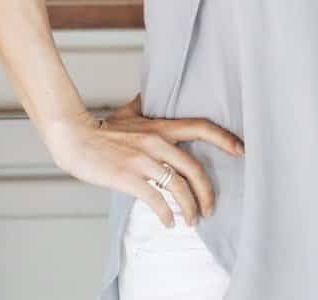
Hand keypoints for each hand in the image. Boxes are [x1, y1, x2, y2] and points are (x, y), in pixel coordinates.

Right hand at [48, 95, 243, 228]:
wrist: (76, 138)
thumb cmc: (102, 127)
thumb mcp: (129, 111)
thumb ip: (145, 105)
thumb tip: (149, 94)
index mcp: (161, 126)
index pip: (201, 127)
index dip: (224, 139)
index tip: (241, 151)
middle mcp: (157, 141)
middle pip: (194, 167)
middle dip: (207, 191)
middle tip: (211, 207)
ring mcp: (143, 160)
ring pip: (178, 186)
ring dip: (190, 207)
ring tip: (192, 220)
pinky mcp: (128, 177)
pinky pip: (155, 199)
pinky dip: (166, 213)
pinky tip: (169, 222)